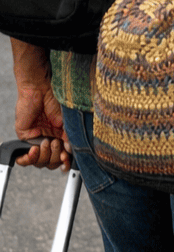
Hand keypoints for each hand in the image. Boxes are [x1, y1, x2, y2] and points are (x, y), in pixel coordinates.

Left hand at [11, 40, 70, 171]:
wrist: (41, 89)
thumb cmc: (56, 99)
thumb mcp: (66, 122)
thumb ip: (69, 138)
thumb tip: (70, 152)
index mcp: (61, 135)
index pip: (63, 156)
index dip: (65, 162)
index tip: (67, 161)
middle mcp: (49, 138)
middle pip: (51, 162)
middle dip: (55, 156)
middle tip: (58, 144)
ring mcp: (37, 139)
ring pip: (40, 161)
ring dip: (45, 154)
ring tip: (49, 141)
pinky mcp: (25, 136)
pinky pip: (25, 157)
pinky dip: (30, 158)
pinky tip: (35, 150)